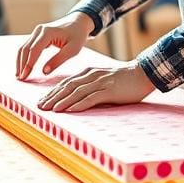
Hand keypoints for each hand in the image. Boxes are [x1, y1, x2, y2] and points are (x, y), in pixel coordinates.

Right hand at [15, 12, 94, 80]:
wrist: (78, 22)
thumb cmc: (77, 35)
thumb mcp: (72, 50)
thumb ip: (58, 60)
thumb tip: (44, 72)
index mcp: (48, 32)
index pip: (34, 50)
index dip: (28, 64)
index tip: (25, 76)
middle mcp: (39, 30)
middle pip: (25, 49)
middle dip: (22, 65)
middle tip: (20, 79)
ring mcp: (37, 31)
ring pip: (24, 47)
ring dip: (20, 61)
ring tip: (19, 75)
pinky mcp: (37, 34)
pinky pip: (27, 46)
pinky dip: (24, 57)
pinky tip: (23, 67)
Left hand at [36, 62, 154, 112]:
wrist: (143, 74)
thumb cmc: (124, 80)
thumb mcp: (103, 80)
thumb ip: (91, 87)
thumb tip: (77, 99)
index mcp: (88, 73)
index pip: (66, 83)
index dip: (53, 92)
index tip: (42, 101)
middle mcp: (91, 76)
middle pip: (67, 86)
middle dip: (52, 97)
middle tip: (40, 107)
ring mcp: (100, 82)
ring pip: (76, 92)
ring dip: (62, 101)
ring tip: (51, 110)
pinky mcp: (109, 90)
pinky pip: (92, 98)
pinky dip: (79, 104)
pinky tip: (70, 110)